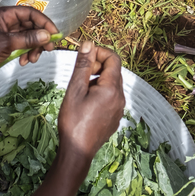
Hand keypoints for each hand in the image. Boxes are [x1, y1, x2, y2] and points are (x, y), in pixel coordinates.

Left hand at [0, 5, 60, 84]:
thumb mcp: (6, 44)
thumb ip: (27, 39)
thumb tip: (46, 35)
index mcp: (4, 14)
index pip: (30, 12)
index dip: (44, 22)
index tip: (54, 34)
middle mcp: (5, 21)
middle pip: (30, 25)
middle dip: (40, 37)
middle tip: (48, 49)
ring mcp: (5, 33)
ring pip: (27, 36)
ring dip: (33, 47)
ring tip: (32, 59)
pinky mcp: (4, 45)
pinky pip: (21, 45)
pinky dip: (25, 53)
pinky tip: (23, 62)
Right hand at [57, 39, 124, 161]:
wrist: (77, 151)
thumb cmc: (73, 121)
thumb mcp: (75, 90)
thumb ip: (83, 65)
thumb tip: (88, 44)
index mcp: (112, 89)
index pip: (113, 59)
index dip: (99, 52)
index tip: (84, 56)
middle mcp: (120, 98)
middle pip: (114, 71)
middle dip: (98, 66)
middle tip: (80, 73)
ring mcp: (119, 109)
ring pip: (112, 85)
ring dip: (98, 79)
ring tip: (81, 90)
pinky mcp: (115, 118)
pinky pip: (111, 97)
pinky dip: (101, 92)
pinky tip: (86, 103)